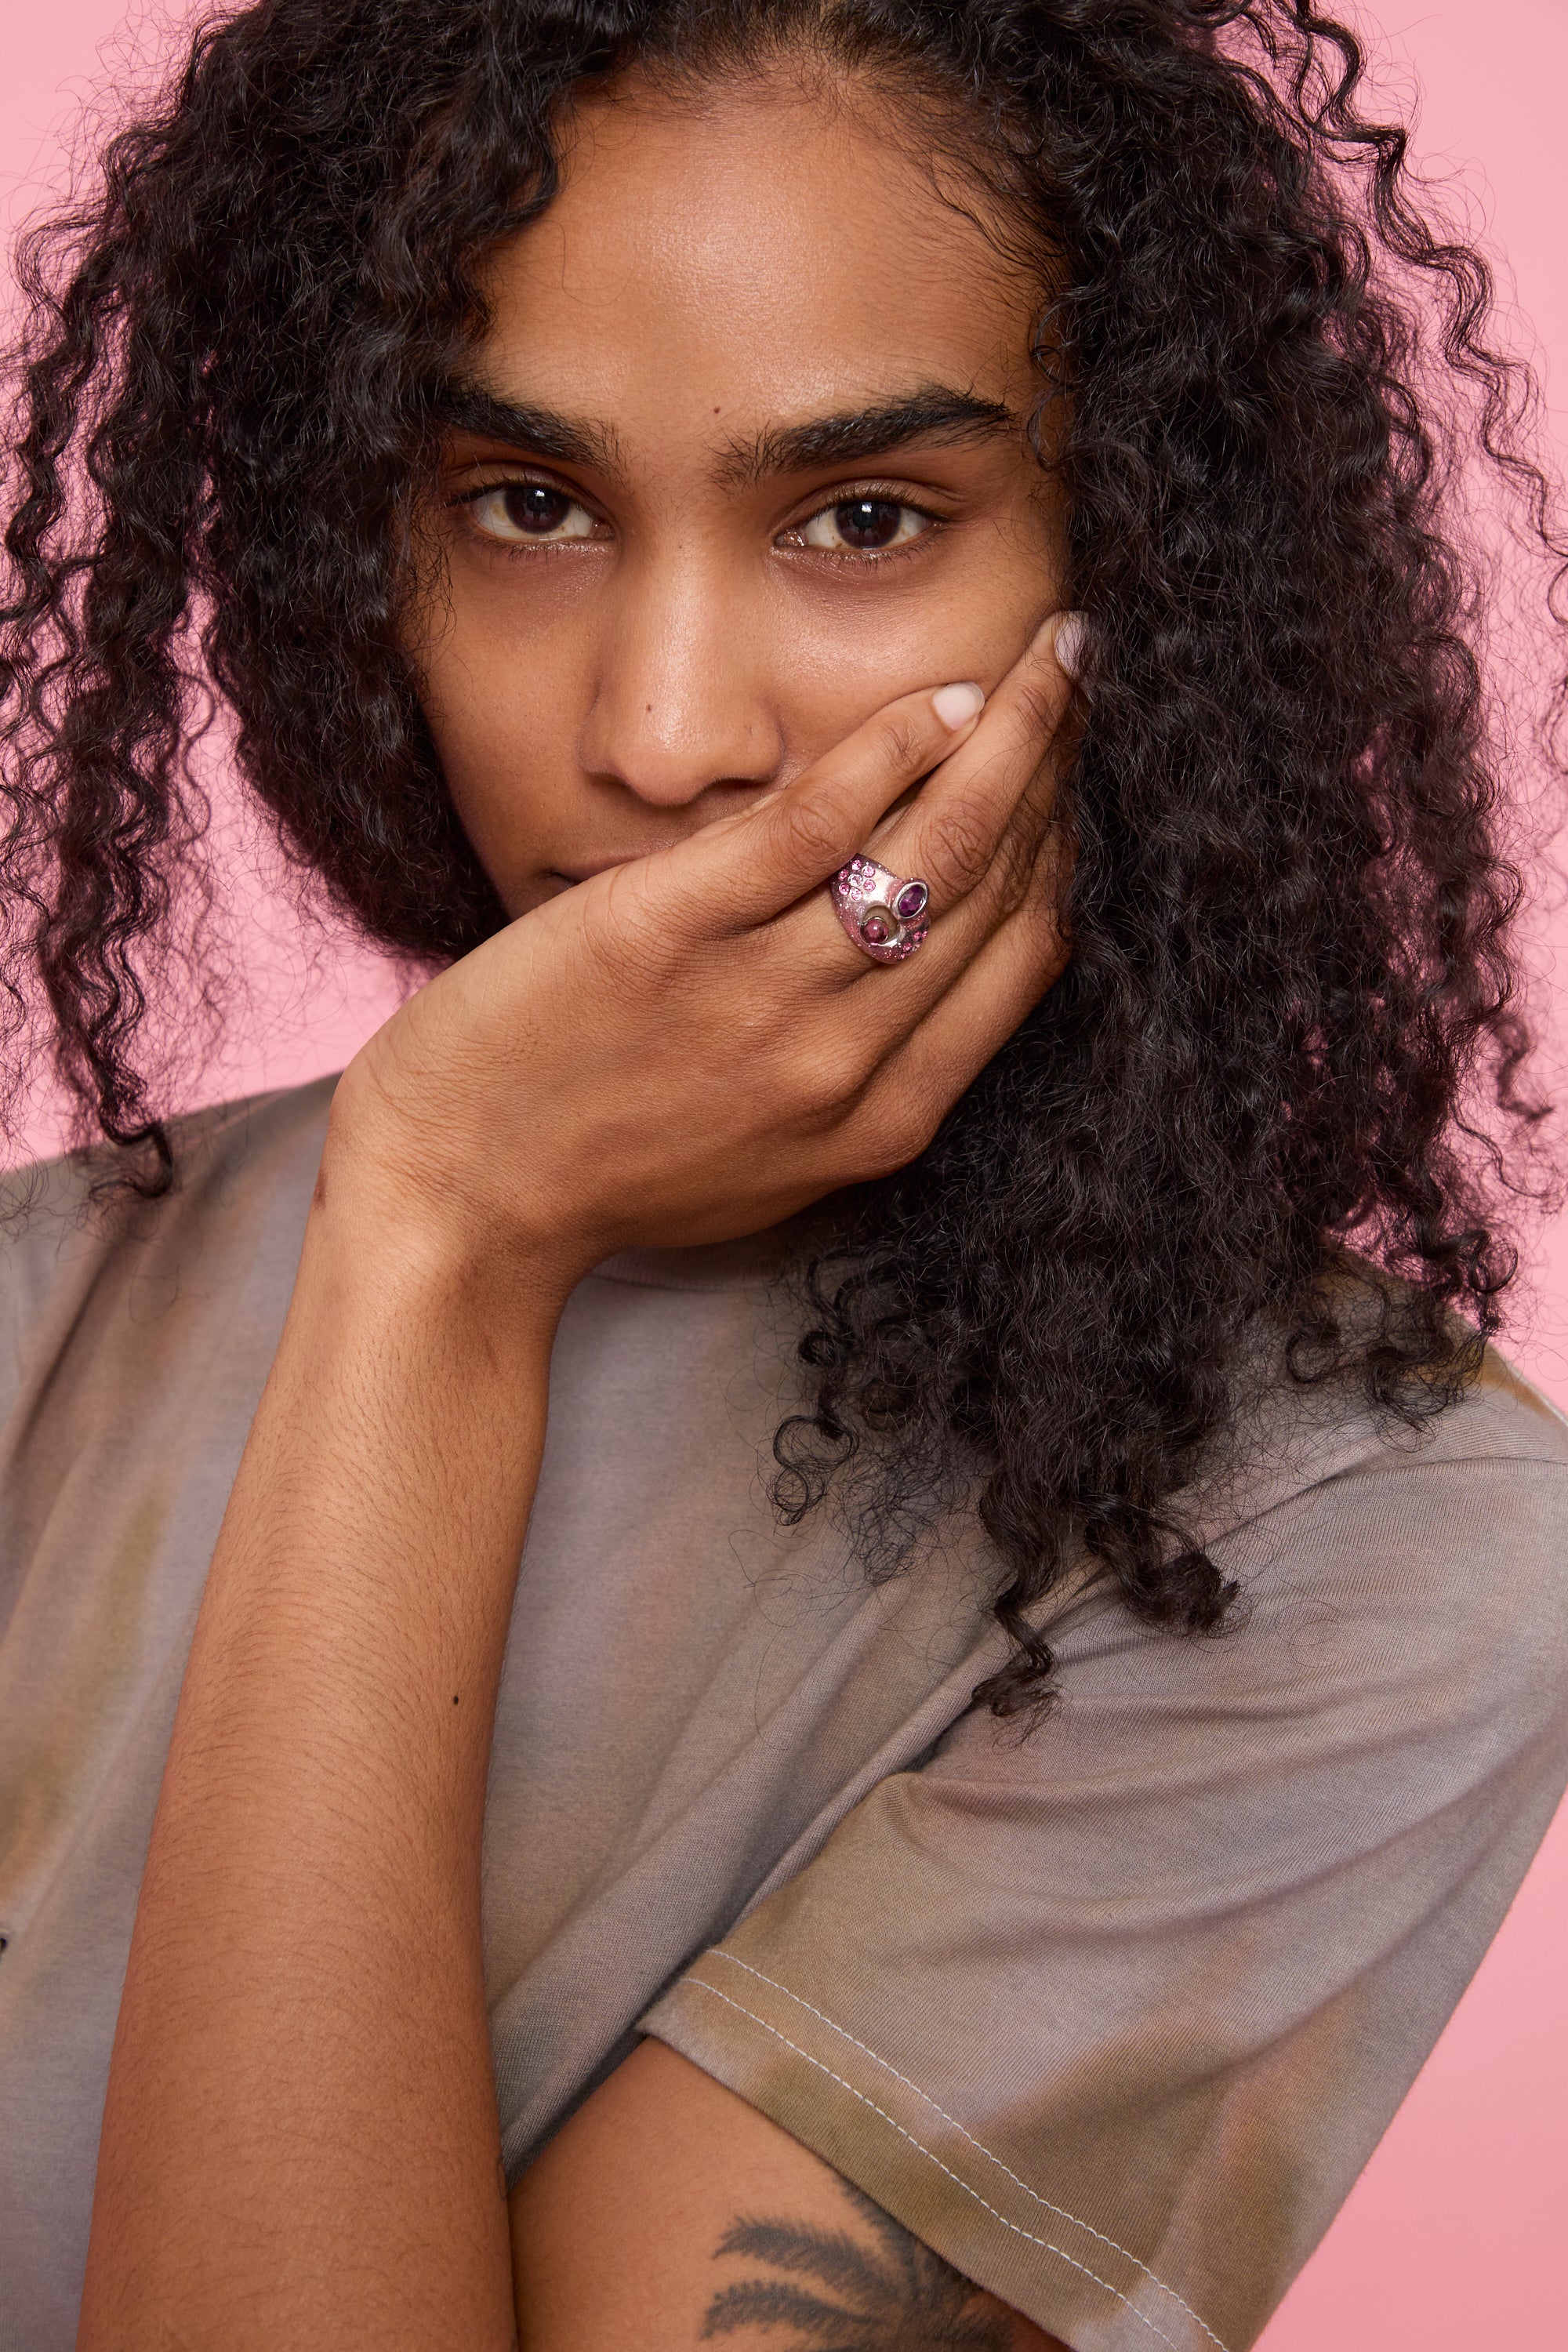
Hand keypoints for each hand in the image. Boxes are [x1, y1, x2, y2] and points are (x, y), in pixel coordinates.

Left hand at [333, 610, 1081, 1299]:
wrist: (457, 1206)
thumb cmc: (604, 1176)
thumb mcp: (769, 1163)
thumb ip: (856, 1079)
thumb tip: (921, 972)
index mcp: (880, 1123)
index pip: (1022, 959)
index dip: (1065, 851)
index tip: (1074, 773)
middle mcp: (843, 1062)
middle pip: (996, 890)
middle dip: (1057, 767)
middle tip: (1082, 671)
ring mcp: (760, 998)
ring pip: (934, 849)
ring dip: (1010, 735)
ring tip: (1048, 654)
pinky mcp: (667, 934)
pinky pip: (816, 827)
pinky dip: (894, 752)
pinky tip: (942, 699)